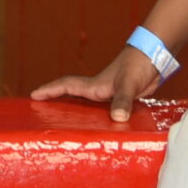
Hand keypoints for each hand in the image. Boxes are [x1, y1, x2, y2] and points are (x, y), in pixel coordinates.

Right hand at [30, 46, 161, 123]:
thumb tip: (117, 118)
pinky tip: (103, 129)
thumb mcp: (128, 84)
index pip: (66, 86)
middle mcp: (98, 91)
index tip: (33, 95)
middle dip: (55, 102)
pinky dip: (99, 119)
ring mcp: (109, 95)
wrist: (154, 57)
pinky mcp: (121, 100)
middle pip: (71, 96)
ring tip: (65, 125)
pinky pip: (104, 112)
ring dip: (75, 111)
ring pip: (87, 105)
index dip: (49, 90)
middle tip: (40, 112)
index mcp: (94, 86)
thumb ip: (122, 100)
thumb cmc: (137, 66)